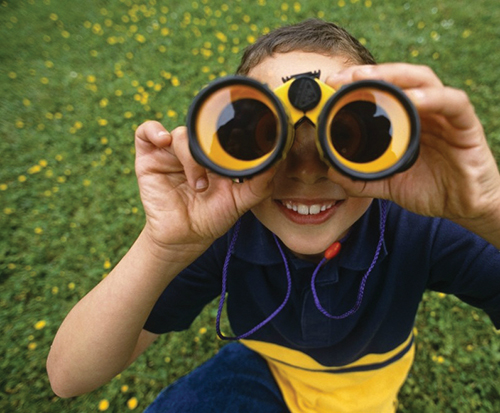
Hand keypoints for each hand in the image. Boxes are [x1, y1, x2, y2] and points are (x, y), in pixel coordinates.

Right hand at [134, 121, 274, 253]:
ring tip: (198, 184)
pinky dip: (154, 131)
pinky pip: (146, 132)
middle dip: (211, 147)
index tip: (243, 135)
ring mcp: (171, 153)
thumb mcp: (240, 202)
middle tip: (218, 167)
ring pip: (181, 134)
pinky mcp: (149, 158)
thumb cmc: (211, 218)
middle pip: (202, 130)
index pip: (222, 131)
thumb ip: (259, 184)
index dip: (230, 130)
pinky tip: (164, 142)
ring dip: (191, 157)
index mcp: (215, 155)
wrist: (185, 239)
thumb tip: (276, 162)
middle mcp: (194, 150)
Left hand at [326, 63, 499, 226]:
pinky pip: (453, 103)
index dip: (358, 84)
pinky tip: (414, 99)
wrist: (464, 207)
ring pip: (424, 81)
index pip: (382, 92)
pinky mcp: (466, 126)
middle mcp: (424, 111)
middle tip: (346, 77)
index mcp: (405, 120)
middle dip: (372, 73)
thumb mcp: (388, 183)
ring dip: (397, 76)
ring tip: (371, 78)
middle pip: (400, 78)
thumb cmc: (430, 188)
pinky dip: (434, 97)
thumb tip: (332, 173)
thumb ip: (362, 178)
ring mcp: (445, 115)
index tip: (333, 85)